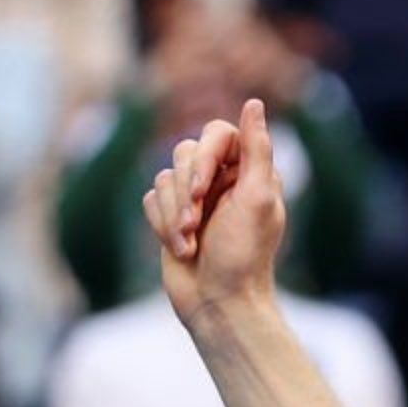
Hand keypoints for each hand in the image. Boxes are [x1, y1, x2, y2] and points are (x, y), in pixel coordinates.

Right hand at [148, 100, 291, 323]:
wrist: (218, 303)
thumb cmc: (243, 255)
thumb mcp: (257, 199)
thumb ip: (257, 149)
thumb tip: (253, 103)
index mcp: (249, 172)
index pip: (217, 133)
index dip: (203, 157)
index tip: (202, 191)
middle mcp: (222, 179)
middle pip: (183, 153)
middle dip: (185, 194)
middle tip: (196, 225)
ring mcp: (194, 198)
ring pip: (163, 178)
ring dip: (173, 216)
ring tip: (190, 245)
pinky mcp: (170, 216)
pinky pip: (150, 199)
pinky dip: (162, 226)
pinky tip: (182, 251)